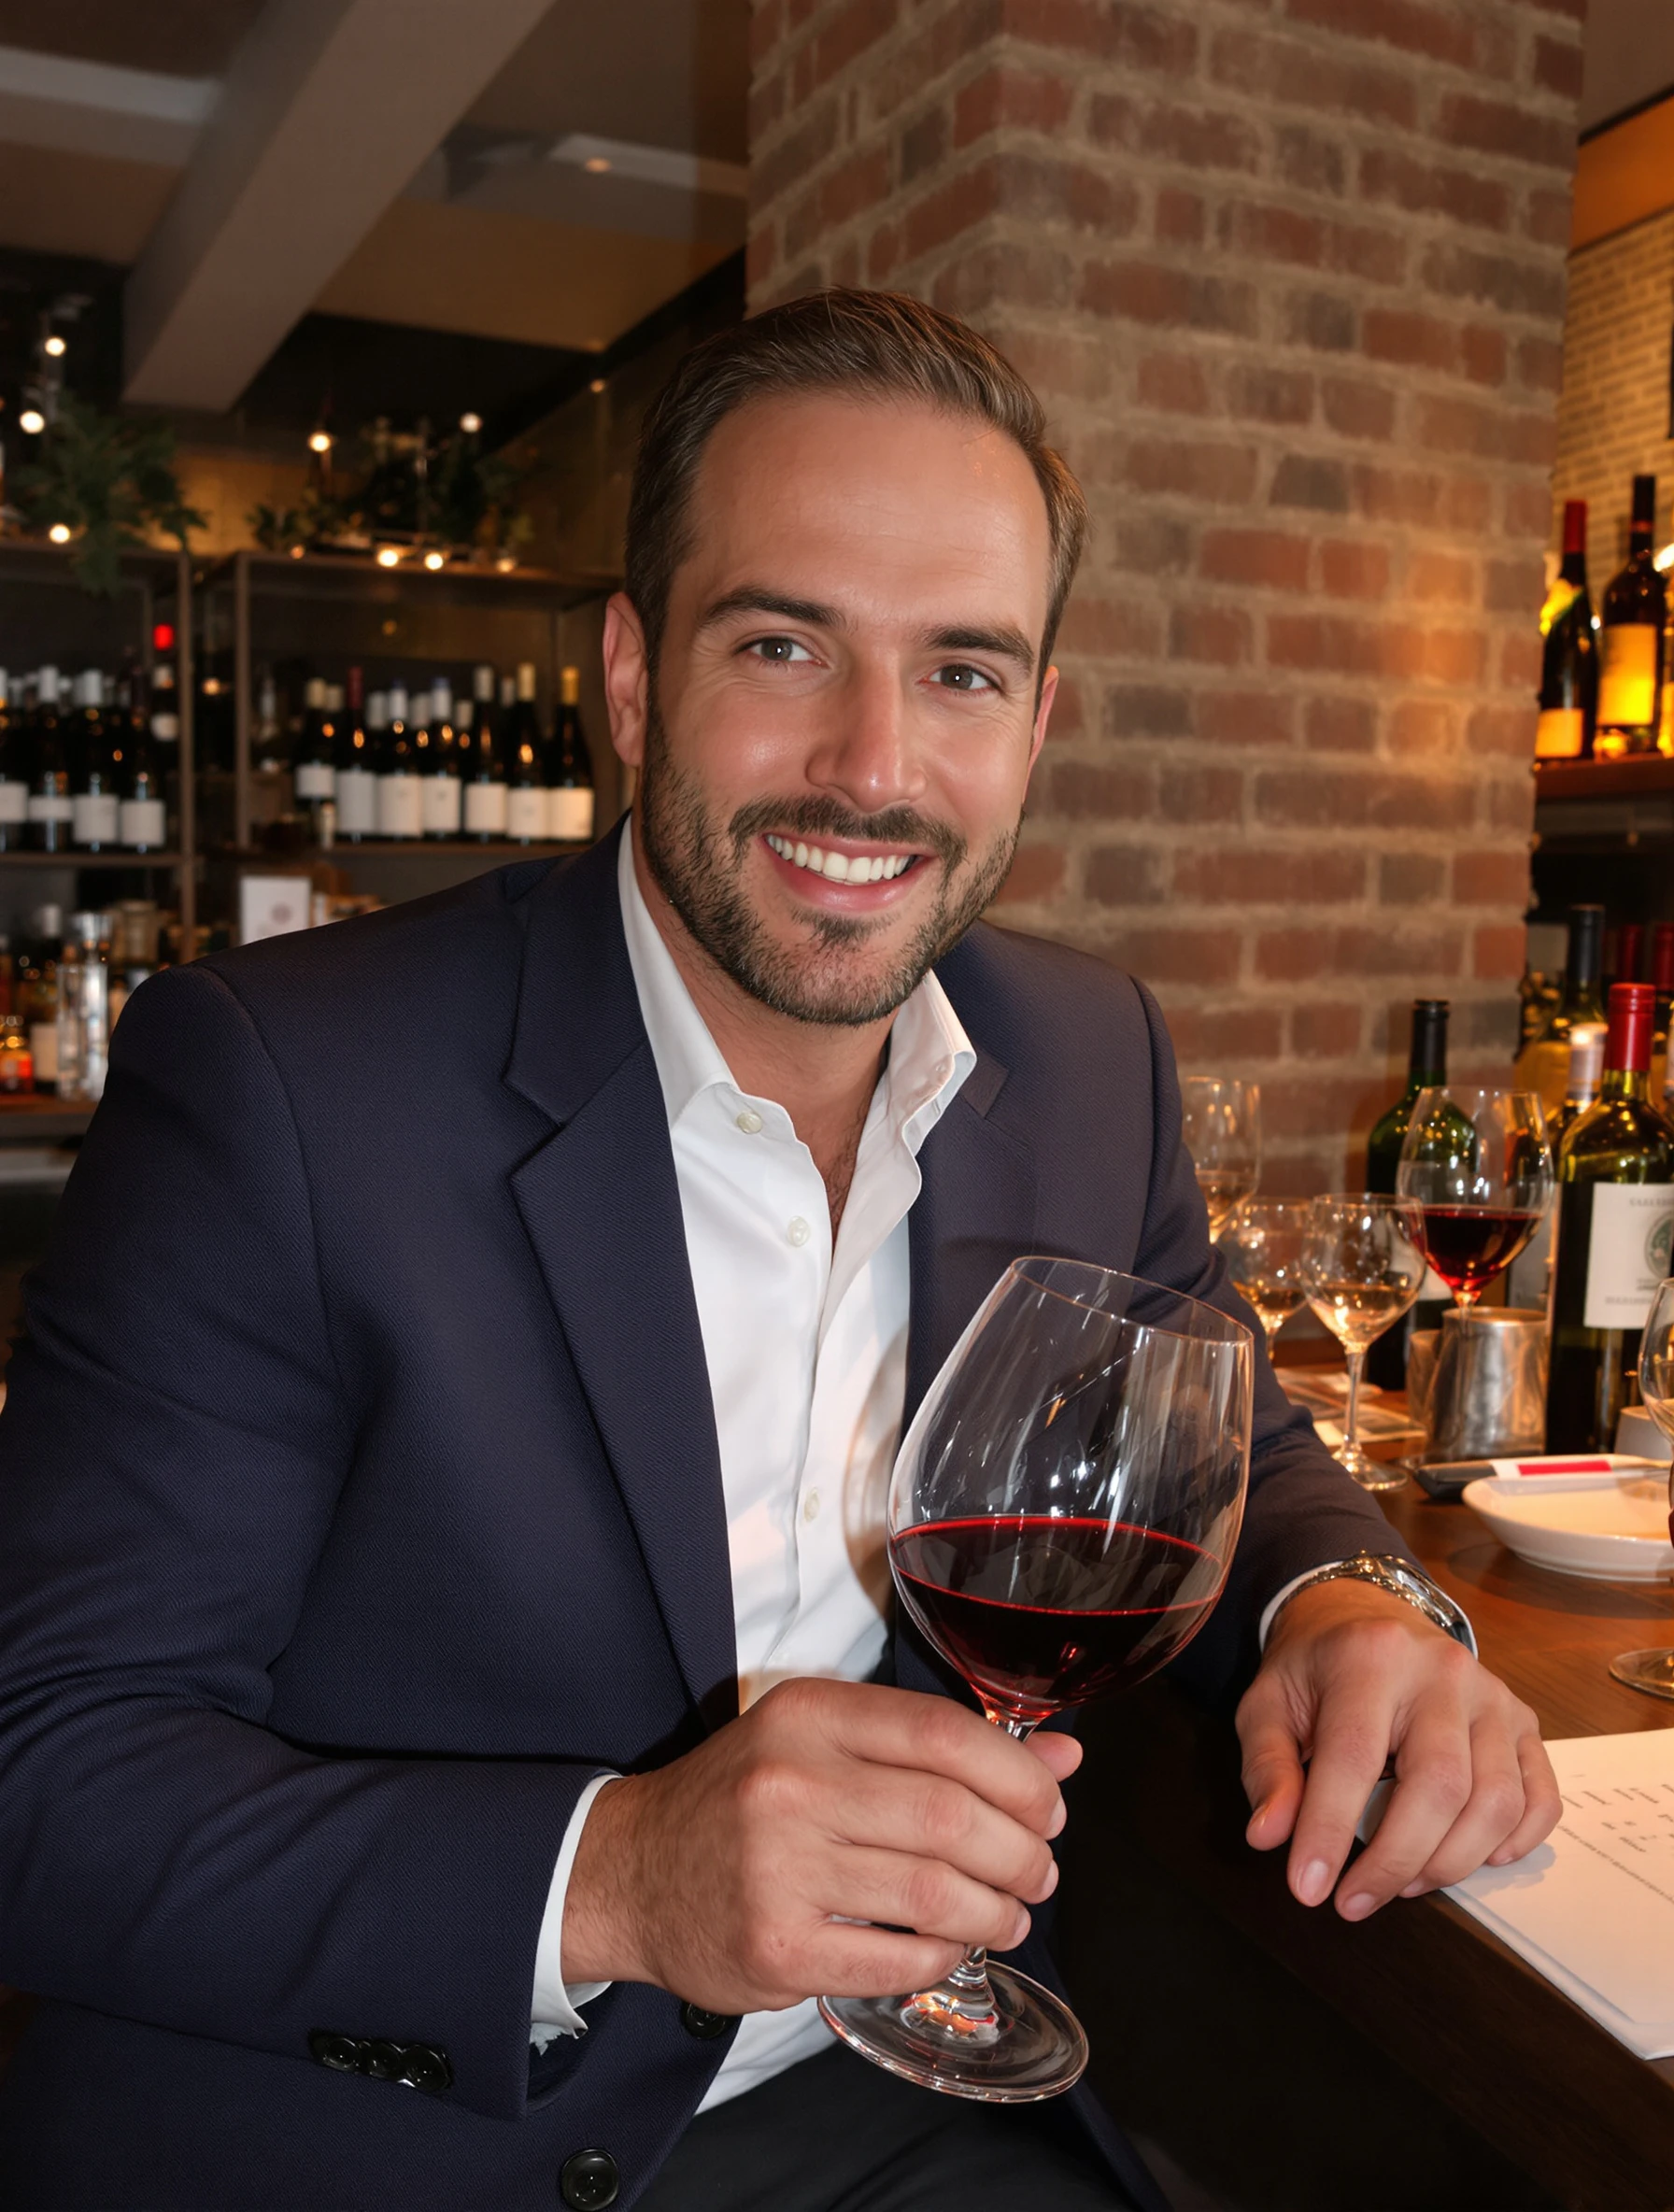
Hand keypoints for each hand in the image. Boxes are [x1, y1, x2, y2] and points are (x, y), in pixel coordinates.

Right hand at [560, 1677, 1080, 2013]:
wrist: (628, 1872)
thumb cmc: (744, 1801)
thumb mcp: (827, 1743)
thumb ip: (940, 1744)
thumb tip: (1064, 1755)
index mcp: (810, 1716)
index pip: (945, 1733)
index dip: (1020, 1775)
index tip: (1049, 1805)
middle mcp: (792, 1783)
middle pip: (952, 1817)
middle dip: (1022, 1853)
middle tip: (1039, 1872)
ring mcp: (779, 1869)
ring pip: (935, 1894)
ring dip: (997, 1913)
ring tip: (1009, 1916)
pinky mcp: (774, 1947)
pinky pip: (895, 1960)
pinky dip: (943, 1958)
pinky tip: (951, 1948)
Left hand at [1236, 1580, 1560, 1920]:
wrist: (1366, 1614)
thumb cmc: (1315, 1670)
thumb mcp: (1267, 1704)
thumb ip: (1268, 1768)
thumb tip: (1270, 1837)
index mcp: (1369, 1658)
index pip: (1354, 1757)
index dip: (1331, 1832)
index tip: (1309, 1890)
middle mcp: (1442, 1671)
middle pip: (1440, 1785)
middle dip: (1396, 1860)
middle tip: (1355, 1901)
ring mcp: (1493, 1695)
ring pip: (1496, 1800)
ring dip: (1451, 1861)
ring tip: (1403, 1883)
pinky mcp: (1524, 1720)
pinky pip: (1540, 1797)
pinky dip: (1515, 1842)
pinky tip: (1473, 1858)